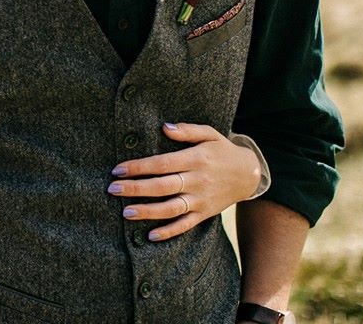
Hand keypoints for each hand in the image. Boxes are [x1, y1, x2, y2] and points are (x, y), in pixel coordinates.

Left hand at [108, 122, 261, 241]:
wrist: (249, 174)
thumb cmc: (222, 150)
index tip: (117, 169)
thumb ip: (187, 130)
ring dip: (147, 212)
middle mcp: (197, 181)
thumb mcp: (209, 134)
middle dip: (135, 189)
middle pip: (162, 187)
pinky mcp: (205, 214)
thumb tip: (164, 127)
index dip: (139, 167)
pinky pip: (186, 225)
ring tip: (125, 213)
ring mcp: (201, 200)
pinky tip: (151, 235)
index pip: (162, 164)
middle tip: (112, 189)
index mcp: (195, 159)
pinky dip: (169, 232)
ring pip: (171, 209)